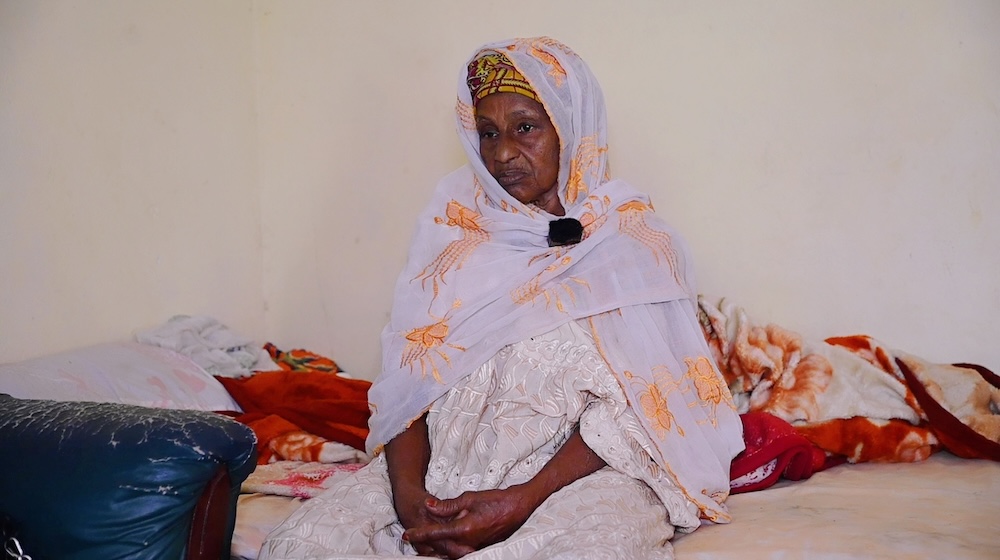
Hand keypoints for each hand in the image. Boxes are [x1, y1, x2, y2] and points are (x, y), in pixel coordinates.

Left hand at [403, 485, 541, 555]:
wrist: (518, 508)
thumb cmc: (496, 500)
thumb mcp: (469, 498)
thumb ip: (447, 505)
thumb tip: (429, 506)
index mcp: (465, 529)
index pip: (436, 534)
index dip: (419, 534)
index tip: (407, 535)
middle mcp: (469, 543)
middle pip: (440, 547)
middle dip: (425, 544)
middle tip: (411, 538)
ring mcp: (475, 547)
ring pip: (449, 552)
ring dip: (436, 548)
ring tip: (423, 543)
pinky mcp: (480, 548)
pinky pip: (460, 552)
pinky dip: (449, 548)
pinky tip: (443, 545)